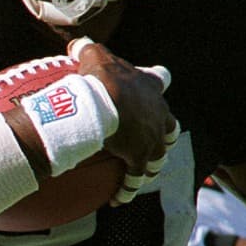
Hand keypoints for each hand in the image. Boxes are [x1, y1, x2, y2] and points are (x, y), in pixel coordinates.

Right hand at [69, 39, 178, 203]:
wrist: (104, 104)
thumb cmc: (101, 78)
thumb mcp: (93, 54)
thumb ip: (87, 48)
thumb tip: (75, 44)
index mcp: (151, 86)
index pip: (161, 79)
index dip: (158, 82)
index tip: (156, 84)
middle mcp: (159, 113)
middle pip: (170, 125)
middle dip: (165, 132)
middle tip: (158, 138)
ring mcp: (152, 138)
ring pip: (158, 156)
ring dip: (152, 164)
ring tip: (144, 174)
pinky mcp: (140, 158)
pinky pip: (134, 179)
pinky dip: (127, 190)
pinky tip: (118, 201)